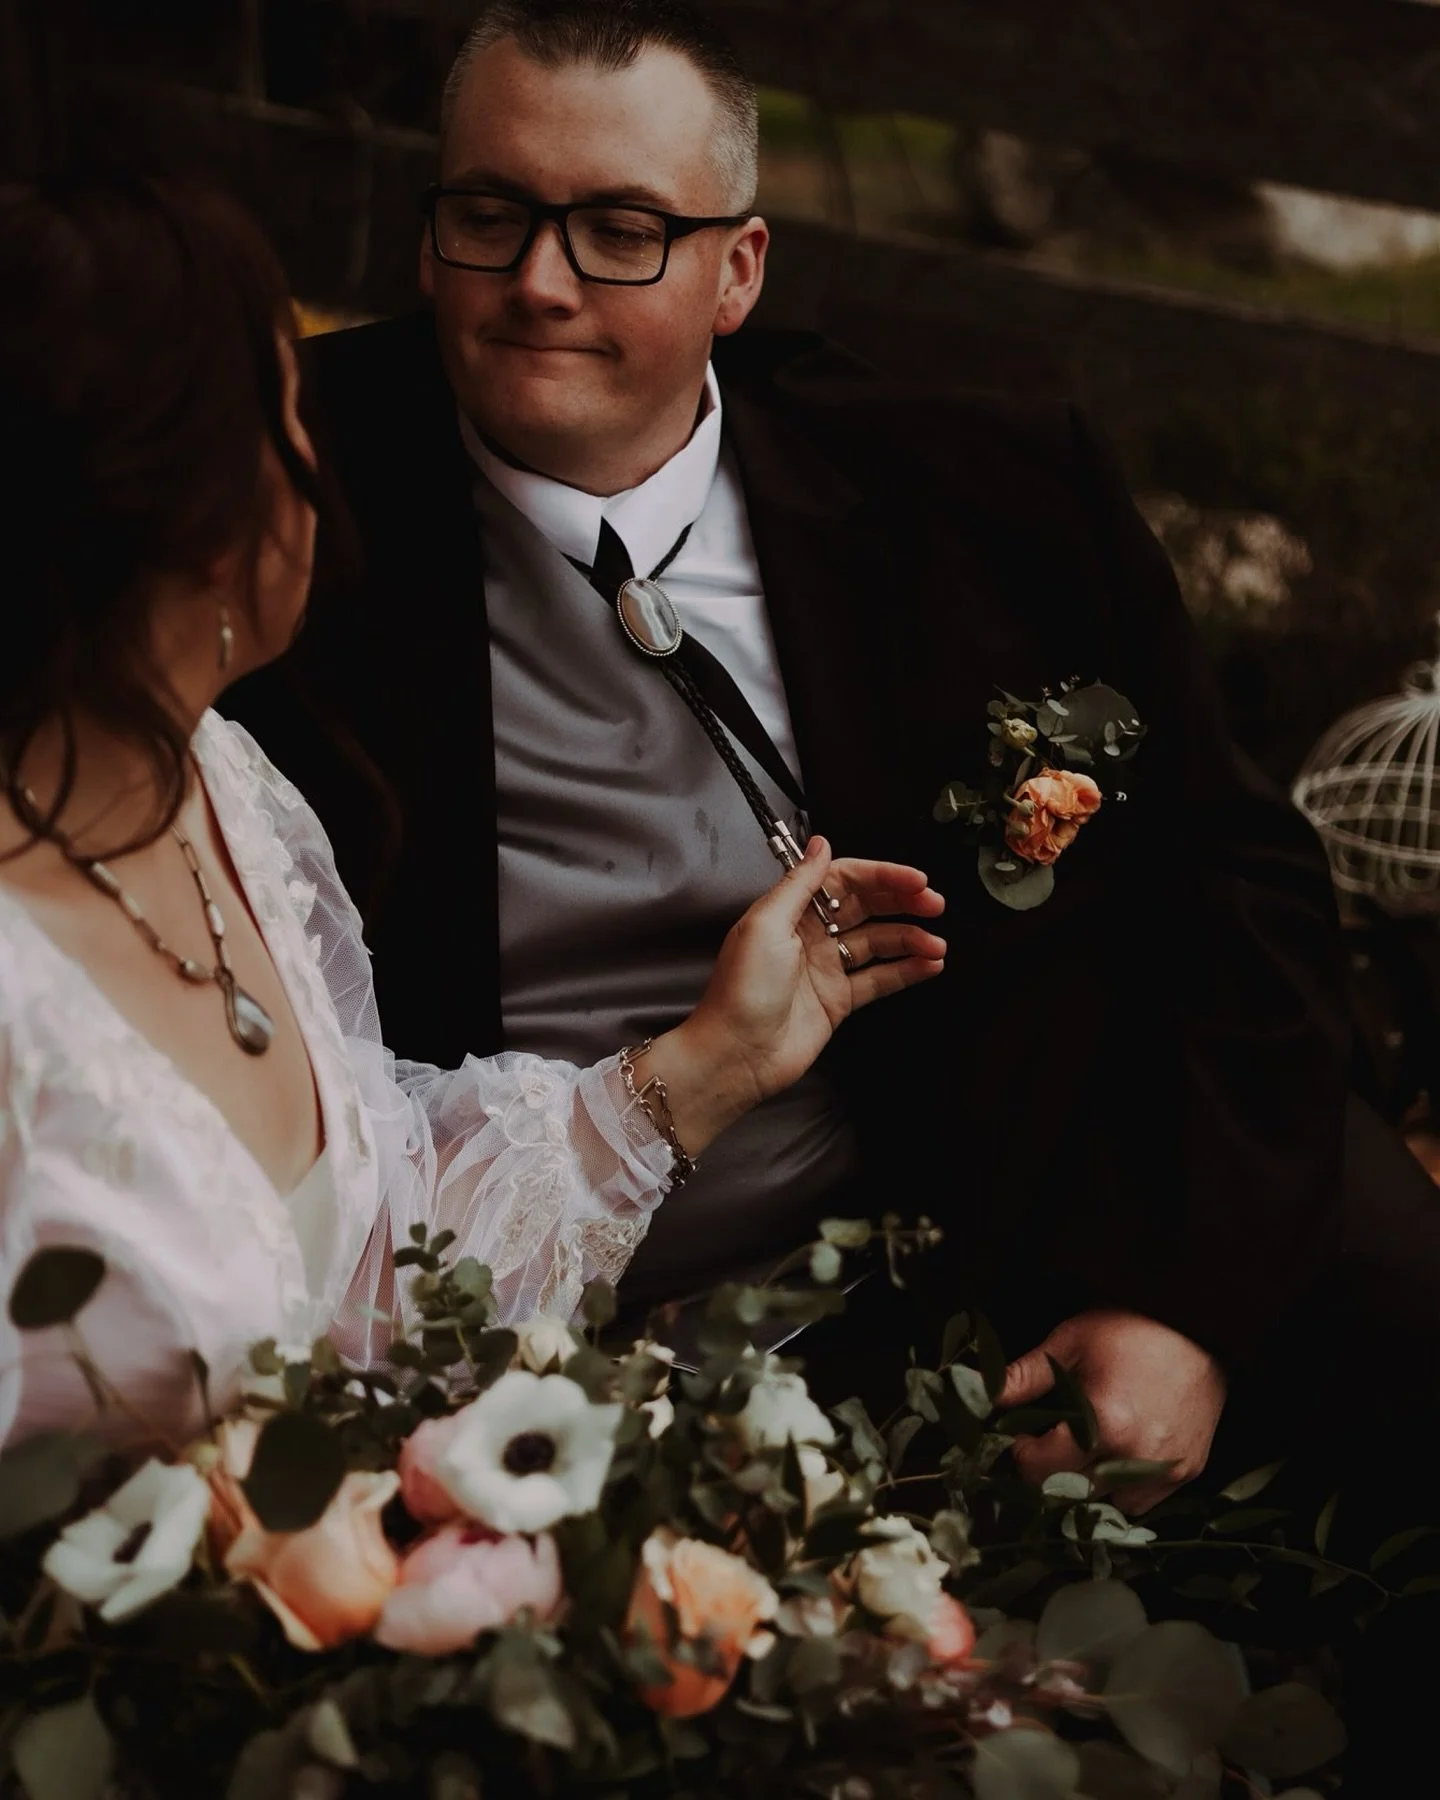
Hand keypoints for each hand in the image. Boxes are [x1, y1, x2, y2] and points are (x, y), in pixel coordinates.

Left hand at [649, 837, 944, 1153]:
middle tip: (935, 904)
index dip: (882, 877)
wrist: (736, 1054)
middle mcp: (810, 935)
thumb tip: (820, 844)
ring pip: (878, 943)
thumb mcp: (766, 924)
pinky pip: (879, 979)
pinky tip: (929, 965)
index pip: (845, 880)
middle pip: (866, 907)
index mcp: (791, 911)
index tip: (914, 880)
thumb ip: (798, 883)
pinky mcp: (838, 1000)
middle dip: (903, 902)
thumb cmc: (742, 989)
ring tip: (937, 944)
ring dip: (910, 939)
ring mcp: (827, 968)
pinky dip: (906, 971)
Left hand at [996, 1308, 1225, 1513]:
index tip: (1023, 1434)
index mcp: (1103, 1424)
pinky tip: (1116, 1453)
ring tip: (1083, 1447)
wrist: (1200, 1324)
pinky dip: (1121, 1486)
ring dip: (1086, 1484)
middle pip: (1070, 1494)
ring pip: (1107, 1503)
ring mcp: (1166, 1470)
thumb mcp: (1070, 1342)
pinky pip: (1142, 1501)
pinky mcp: (1188, 1471)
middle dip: (1049, 1471)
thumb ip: (1025, 1377)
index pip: (1041, 1472)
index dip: (1022, 1454)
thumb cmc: (1131, 1326)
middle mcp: (1136, 1458)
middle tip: (1047, 1441)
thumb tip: (982, 1394)